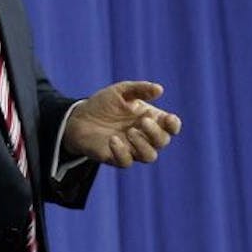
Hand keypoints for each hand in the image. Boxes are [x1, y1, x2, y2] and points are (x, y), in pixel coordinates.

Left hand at [63, 81, 180, 167]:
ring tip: (130, 132)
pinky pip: (126, 162)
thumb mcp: (120, 91)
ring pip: (149, 156)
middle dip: (156, 132)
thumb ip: (139, 89)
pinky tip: (113, 140)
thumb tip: (159, 89)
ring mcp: (131, 149)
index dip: (173, 125)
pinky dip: (122, 153)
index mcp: (151, 119)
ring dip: (143, 145)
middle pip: (162, 142)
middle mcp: (144, 136)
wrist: (78, 117)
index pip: (171, 127)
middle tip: (143, 121)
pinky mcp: (116, 158)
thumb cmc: (103, 104)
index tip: (168, 118)